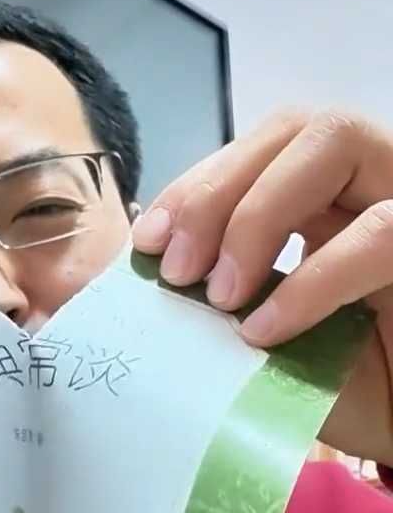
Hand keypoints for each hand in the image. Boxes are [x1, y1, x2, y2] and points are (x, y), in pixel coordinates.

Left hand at [132, 109, 392, 466]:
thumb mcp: (272, 337)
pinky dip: (311, 280)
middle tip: (177, 272)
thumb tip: (142, 273)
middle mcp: (372, 177)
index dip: (196, 185)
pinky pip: (379, 232)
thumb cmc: (352, 384)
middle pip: (293, 127)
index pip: (258, 150)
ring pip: (335, 141)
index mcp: (330, 191)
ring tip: (223, 296)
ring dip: (259, 214)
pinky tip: (266, 330)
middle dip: (217, 193)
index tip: (147, 243)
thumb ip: (224, 296)